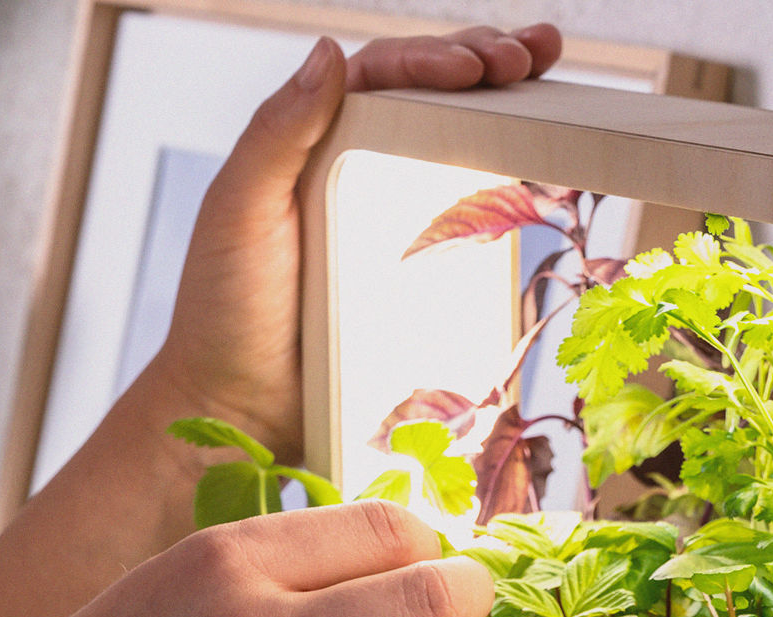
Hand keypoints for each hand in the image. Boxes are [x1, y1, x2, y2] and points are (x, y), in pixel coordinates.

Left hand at [149, 25, 562, 462]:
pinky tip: (542, 165)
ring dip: (507, 108)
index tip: (479, 64)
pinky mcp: (425, 276)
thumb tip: (328, 50)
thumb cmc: (227, 311)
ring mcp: (398, 224)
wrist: (246, 409)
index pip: (384, 78)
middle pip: (432, 99)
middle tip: (531, 56)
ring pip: (459, 146)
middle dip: (485, 63)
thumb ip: (279, 132)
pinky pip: (472, 223)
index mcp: (316, 145)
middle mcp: (362, 173)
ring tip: (545, 77)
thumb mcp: (241, 209)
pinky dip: (510, 187)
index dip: (435, 58)